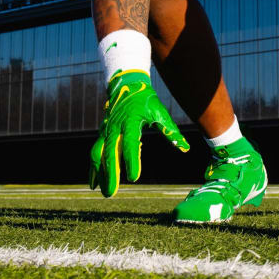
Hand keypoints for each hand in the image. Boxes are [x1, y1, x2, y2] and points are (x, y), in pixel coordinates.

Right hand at [89, 70, 189, 196]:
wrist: (127, 85)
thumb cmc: (146, 100)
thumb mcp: (160, 112)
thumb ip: (171, 131)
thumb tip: (185, 148)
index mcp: (130, 121)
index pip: (130, 144)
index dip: (132, 161)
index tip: (134, 178)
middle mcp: (115, 126)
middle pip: (110, 153)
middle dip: (110, 174)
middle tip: (112, 193)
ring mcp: (106, 130)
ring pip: (98, 154)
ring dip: (99, 174)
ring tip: (103, 192)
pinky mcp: (102, 133)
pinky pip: (95, 152)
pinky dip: (93, 168)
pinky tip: (94, 183)